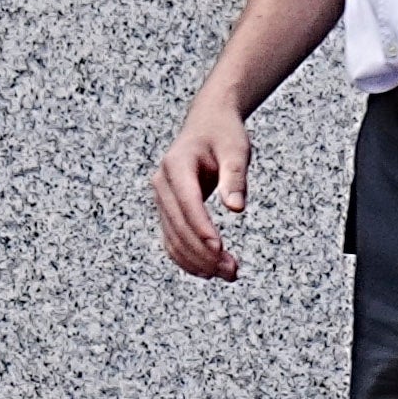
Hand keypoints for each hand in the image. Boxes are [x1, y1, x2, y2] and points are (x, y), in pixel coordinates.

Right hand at [151, 86, 253, 281]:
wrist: (207, 124)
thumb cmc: (223, 134)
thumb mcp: (235, 149)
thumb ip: (234, 177)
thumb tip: (236, 208)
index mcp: (176, 165)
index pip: (187, 203)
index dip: (202, 227)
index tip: (220, 248)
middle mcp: (162, 184)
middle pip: (178, 226)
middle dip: (203, 252)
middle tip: (232, 271)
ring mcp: (161, 199)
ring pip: (173, 238)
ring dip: (197, 260)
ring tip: (227, 274)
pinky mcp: (168, 210)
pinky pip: (172, 239)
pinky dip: (187, 258)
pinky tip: (208, 271)